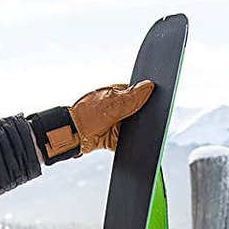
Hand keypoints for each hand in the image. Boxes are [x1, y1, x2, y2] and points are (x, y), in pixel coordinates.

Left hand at [28, 80, 153, 163]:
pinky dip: (131, 142)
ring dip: (137, 130)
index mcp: (117, 94)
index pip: (139, 94)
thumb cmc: (85, 115)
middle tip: (146, 117)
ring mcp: (117, 124)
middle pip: (139, 112)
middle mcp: (118, 108)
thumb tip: (148, 86)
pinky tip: (134, 140)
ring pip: (135, 127)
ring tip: (137, 129)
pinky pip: (128, 141)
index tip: (156, 102)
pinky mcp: (114, 139)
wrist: (72, 136)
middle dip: (142, 116)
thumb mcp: (111, 104)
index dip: (147, 98)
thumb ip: (131, 97)